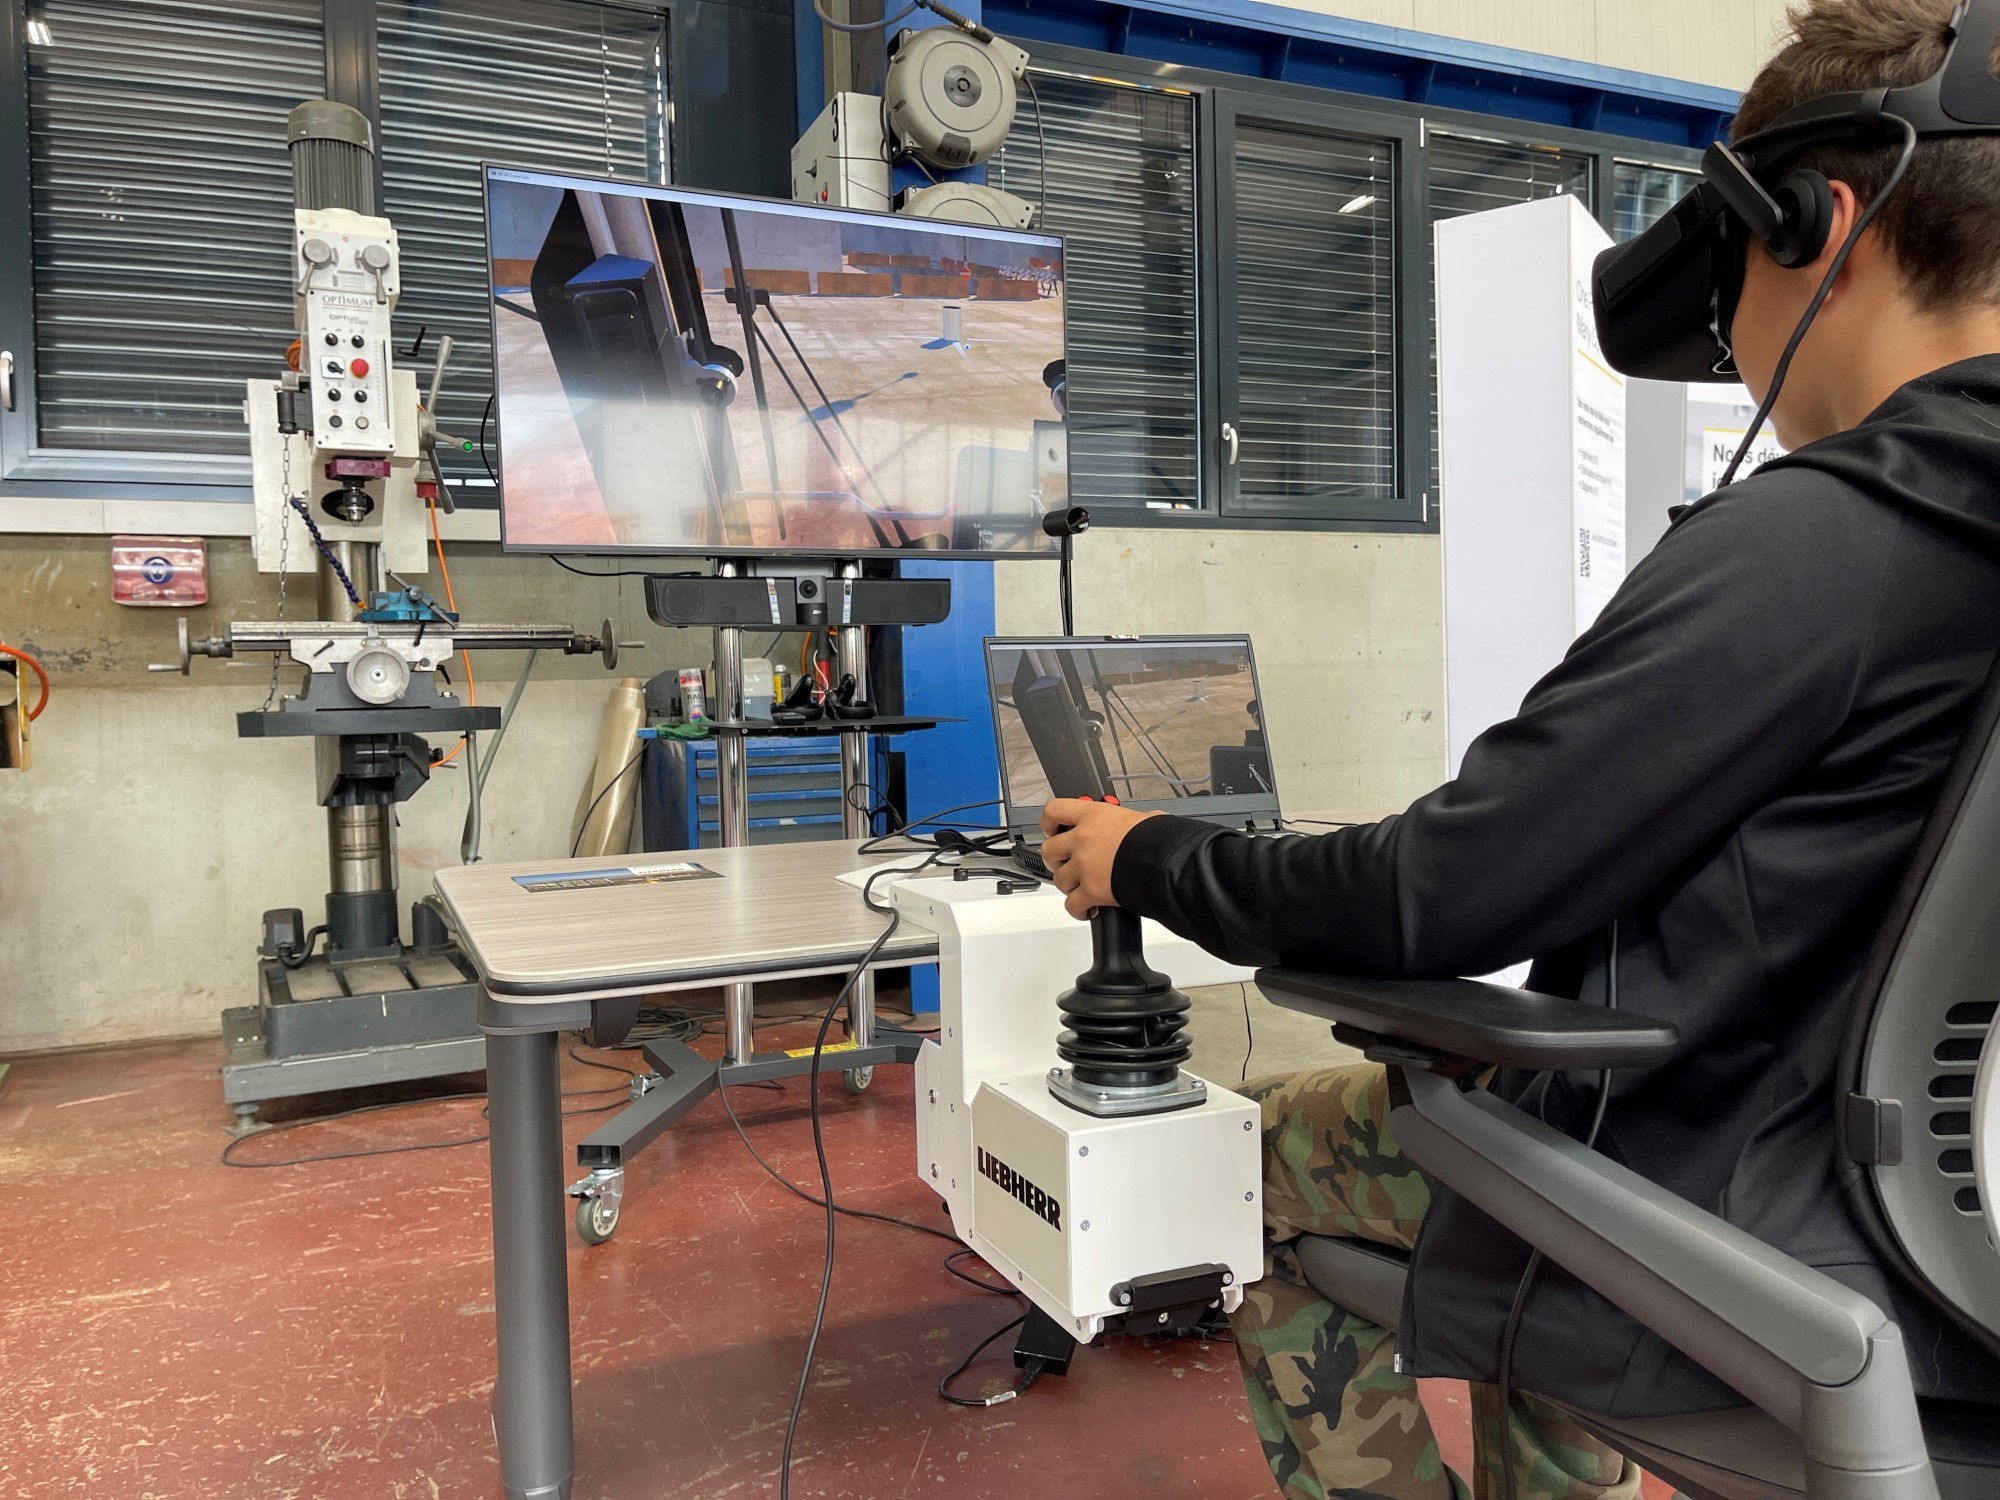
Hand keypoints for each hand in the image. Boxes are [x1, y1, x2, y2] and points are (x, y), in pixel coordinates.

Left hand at [1039, 798, 1159, 919]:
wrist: (1167, 862)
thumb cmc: (1161, 839)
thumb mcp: (1147, 818)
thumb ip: (1135, 820)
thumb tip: (1148, 821)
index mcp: (1094, 816)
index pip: (1054, 810)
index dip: (1048, 822)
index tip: (1051, 829)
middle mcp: (1084, 839)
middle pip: (1049, 850)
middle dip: (1055, 860)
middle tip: (1065, 863)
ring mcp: (1085, 866)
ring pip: (1059, 879)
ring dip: (1068, 886)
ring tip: (1080, 887)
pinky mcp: (1091, 891)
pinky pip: (1072, 905)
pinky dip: (1078, 910)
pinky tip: (1087, 909)